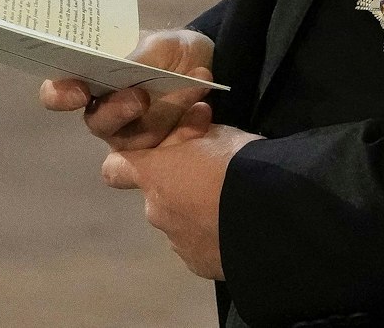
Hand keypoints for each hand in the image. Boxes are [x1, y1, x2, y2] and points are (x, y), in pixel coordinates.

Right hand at [39, 27, 215, 150]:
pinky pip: (165, 153)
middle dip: (118, 111)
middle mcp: (105, 111)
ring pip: (131, 139)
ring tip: (190, 94)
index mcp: (93, 79)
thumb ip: (140, 56)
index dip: (60, 95)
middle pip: (96, 122)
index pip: (58, 93)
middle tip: (142, 98)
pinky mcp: (158, 153)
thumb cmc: (172, 52)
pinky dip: (186, 130)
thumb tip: (122, 66)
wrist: (209, 66)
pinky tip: (202, 110)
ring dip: (163, 116)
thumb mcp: (161, 43)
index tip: (79, 92)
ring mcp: (130, 136)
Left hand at [102, 104, 257, 279]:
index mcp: (155, 175)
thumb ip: (193, 131)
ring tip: (229, 204)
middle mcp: (155, 211)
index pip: (115, 169)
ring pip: (177, 222)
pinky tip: (233, 226)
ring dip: (195, 212)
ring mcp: (175, 241)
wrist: (269, 213)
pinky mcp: (196, 264)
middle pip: (156, 196)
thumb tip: (192, 118)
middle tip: (212, 177)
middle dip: (178, 187)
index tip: (148, 158)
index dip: (126, 162)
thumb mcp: (215, 133)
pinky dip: (209, 236)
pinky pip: (197, 245)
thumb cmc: (237, 163)